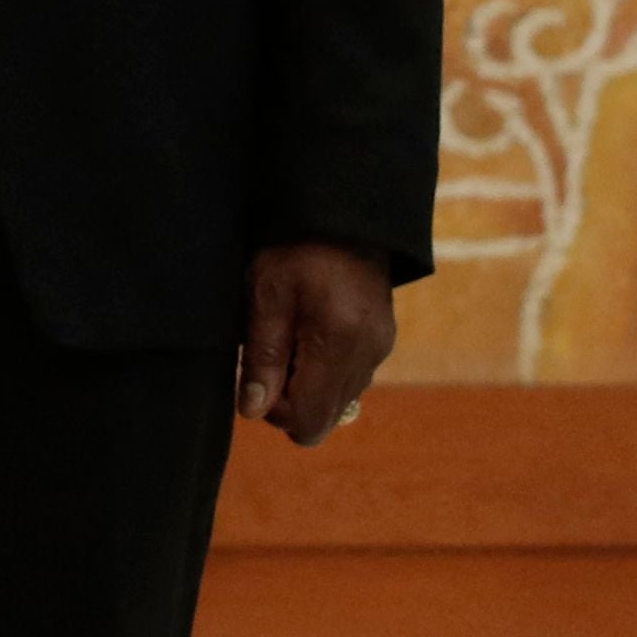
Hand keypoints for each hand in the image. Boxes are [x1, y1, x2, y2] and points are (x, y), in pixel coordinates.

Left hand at [237, 240, 394, 445]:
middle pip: (326, 416)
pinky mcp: (382, 341)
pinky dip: (324, 370)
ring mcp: (380, 349)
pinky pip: (350, 378)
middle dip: (289, 399)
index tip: (256, 376)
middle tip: (267, 355)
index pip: (310, 421)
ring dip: (307, 384)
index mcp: (339, 344)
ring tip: (286, 338)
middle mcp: (368, 355)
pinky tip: (306, 334)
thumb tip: (253, 411)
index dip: (275, 412)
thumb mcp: (266, 295)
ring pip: (338, 400)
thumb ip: (262, 356)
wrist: (344, 215)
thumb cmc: (295, 248)